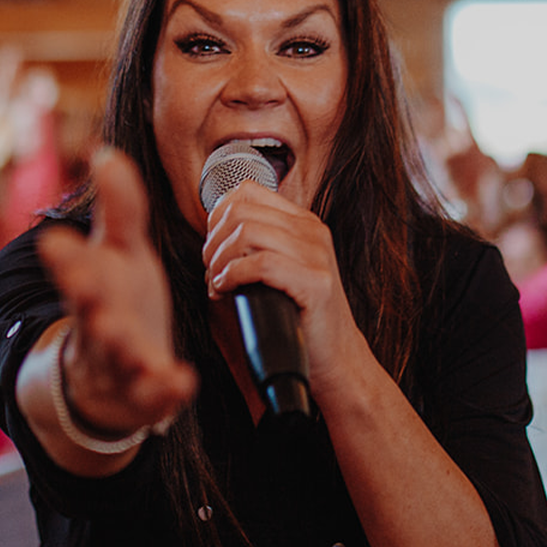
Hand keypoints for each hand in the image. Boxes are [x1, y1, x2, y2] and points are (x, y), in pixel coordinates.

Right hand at [36, 150, 194, 436]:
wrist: (107, 380)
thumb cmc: (116, 302)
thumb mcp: (119, 253)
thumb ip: (119, 207)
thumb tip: (106, 152)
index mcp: (91, 286)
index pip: (75, 268)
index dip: (67, 257)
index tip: (54, 240)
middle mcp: (99, 323)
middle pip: (88, 311)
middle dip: (85, 299)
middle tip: (82, 287)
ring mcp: (118, 361)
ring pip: (114, 354)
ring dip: (119, 345)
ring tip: (123, 337)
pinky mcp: (143, 393)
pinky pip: (153, 394)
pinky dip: (165, 390)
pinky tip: (182, 379)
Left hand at [201, 179, 368, 389]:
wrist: (335, 355)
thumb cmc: (298, 315)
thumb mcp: (281, 268)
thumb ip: (256, 246)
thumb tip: (211, 239)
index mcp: (302, 221)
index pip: (246, 191)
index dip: (217, 217)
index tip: (213, 248)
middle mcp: (312, 231)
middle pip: (240, 212)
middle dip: (213, 241)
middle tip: (211, 269)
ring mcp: (316, 254)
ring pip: (246, 234)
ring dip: (219, 260)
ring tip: (218, 282)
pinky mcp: (315, 282)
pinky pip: (261, 264)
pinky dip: (233, 276)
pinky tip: (226, 290)